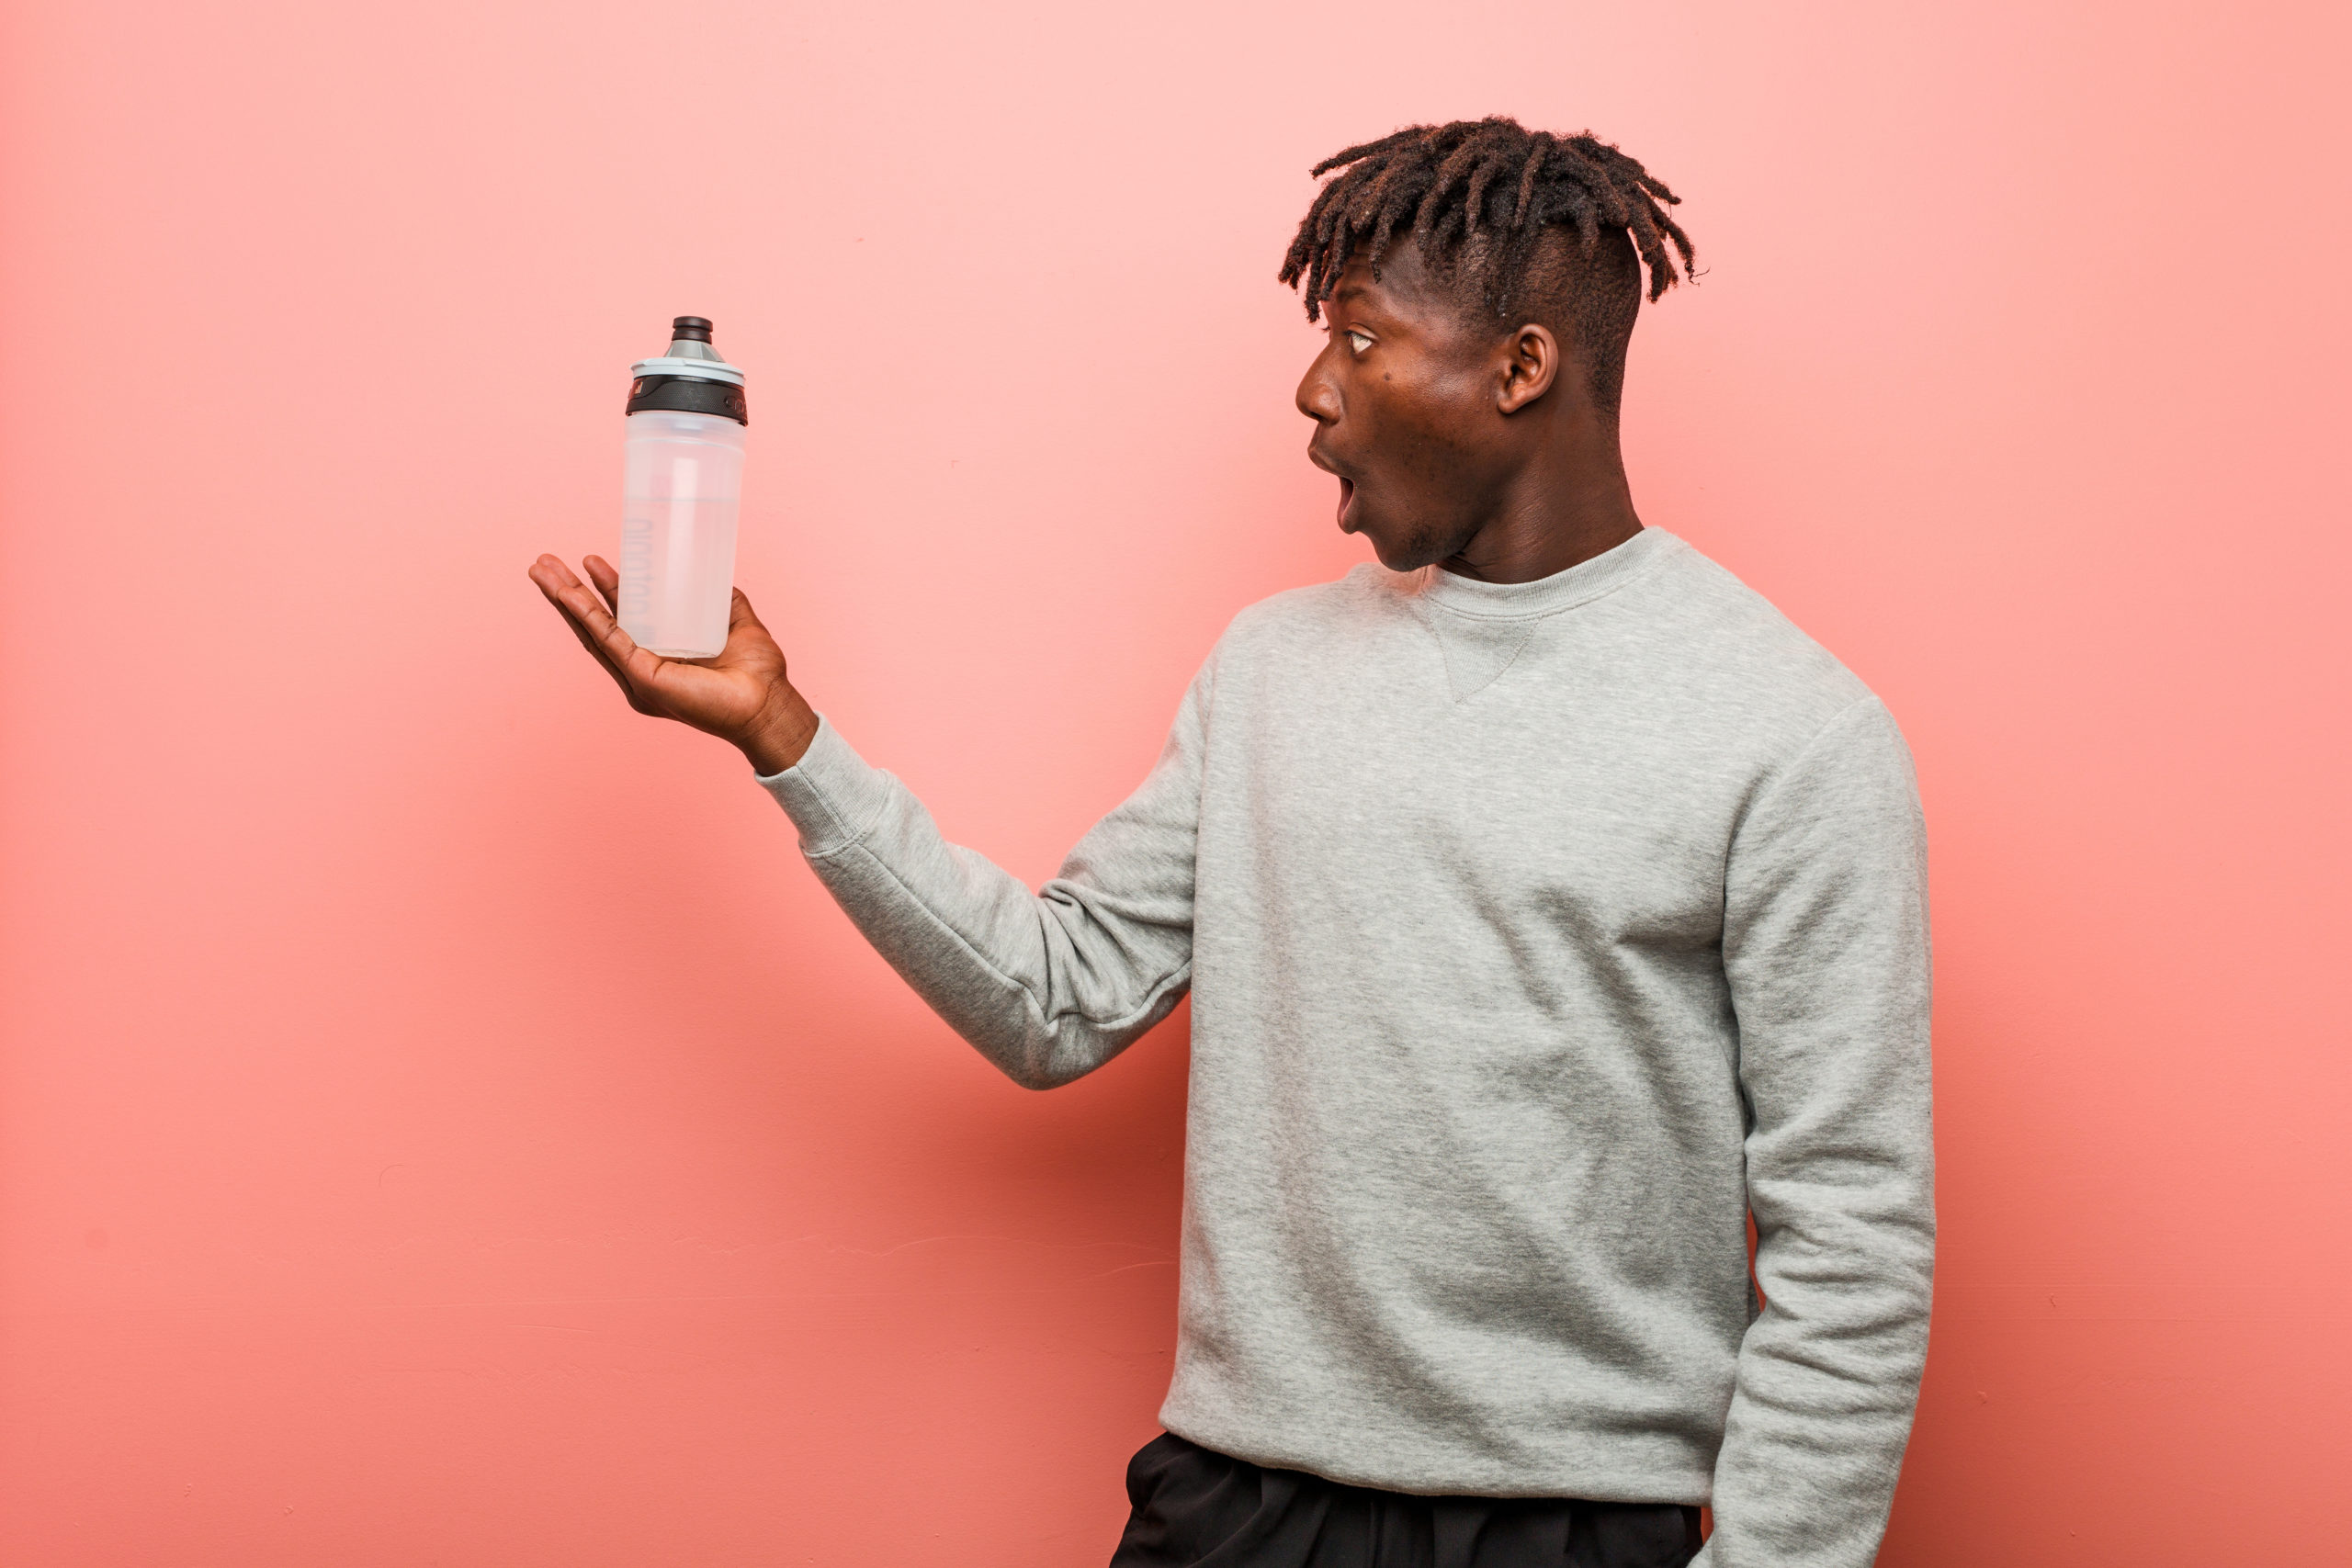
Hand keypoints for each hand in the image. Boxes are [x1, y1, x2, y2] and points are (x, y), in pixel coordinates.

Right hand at [527, 554, 819, 773]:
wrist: (770, 704)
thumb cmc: (758, 675)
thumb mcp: (737, 624)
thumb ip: (724, 601)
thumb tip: (715, 577)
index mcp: (658, 656)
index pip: (621, 619)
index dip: (602, 590)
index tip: (590, 561)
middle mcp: (642, 667)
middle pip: (595, 624)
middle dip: (567, 592)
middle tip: (543, 563)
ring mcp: (639, 675)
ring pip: (593, 630)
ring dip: (565, 598)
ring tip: (541, 570)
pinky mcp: (645, 679)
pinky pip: (609, 641)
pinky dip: (587, 616)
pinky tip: (568, 595)